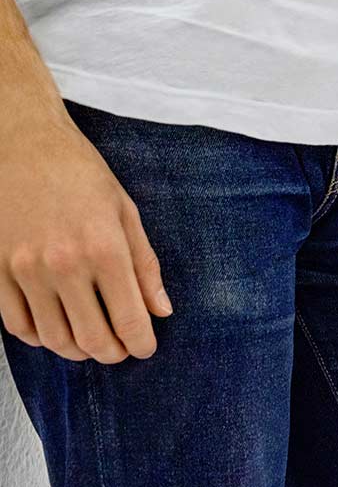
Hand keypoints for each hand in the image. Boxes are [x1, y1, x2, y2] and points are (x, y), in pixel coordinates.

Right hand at [0, 105, 172, 362]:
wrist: (25, 144)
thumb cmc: (81, 172)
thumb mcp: (125, 210)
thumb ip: (145, 264)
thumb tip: (161, 310)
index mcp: (104, 247)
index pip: (128, 318)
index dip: (140, 343)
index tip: (146, 348)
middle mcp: (64, 265)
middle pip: (91, 338)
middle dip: (113, 353)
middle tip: (121, 350)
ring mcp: (25, 271)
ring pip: (54, 338)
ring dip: (78, 350)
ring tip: (93, 342)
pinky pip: (18, 326)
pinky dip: (40, 338)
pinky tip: (57, 329)